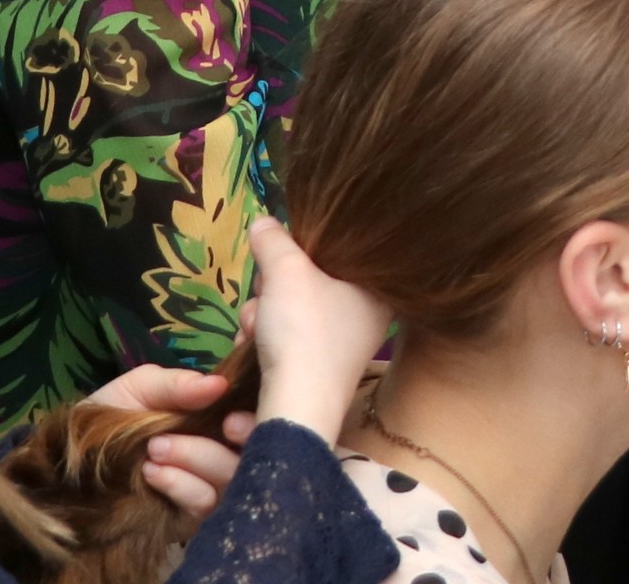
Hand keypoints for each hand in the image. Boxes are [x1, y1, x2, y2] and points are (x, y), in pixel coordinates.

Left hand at [83, 366, 239, 522]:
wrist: (70, 461)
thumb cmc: (111, 415)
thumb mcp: (139, 387)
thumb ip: (177, 384)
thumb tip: (219, 386)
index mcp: (217, 415)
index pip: (256, 416)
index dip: (254, 419)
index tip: (230, 418)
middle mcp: (221, 450)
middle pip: (252, 453)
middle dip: (221, 445)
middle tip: (175, 435)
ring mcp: (208, 484)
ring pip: (230, 479)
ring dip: (194, 461)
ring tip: (153, 450)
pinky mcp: (191, 516)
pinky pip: (204, 504)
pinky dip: (181, 485)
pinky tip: (152, 473)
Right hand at [243, 214, 391, 441]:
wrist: (296, 407)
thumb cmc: (304, 330)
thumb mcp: (286, 270)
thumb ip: (274, 239)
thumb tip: (264, 221)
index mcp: (376, 290)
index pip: (336, 254)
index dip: (300, 255)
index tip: (281, 262)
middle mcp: (367, 319)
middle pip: (309, 283)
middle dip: (272, 290)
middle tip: (265, 297)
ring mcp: (343, 348)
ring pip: (292, 311)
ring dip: (263, 314)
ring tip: (255, 327)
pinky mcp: (318, 371)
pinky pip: (288, 339)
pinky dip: (266, 340)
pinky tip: (253, 346)